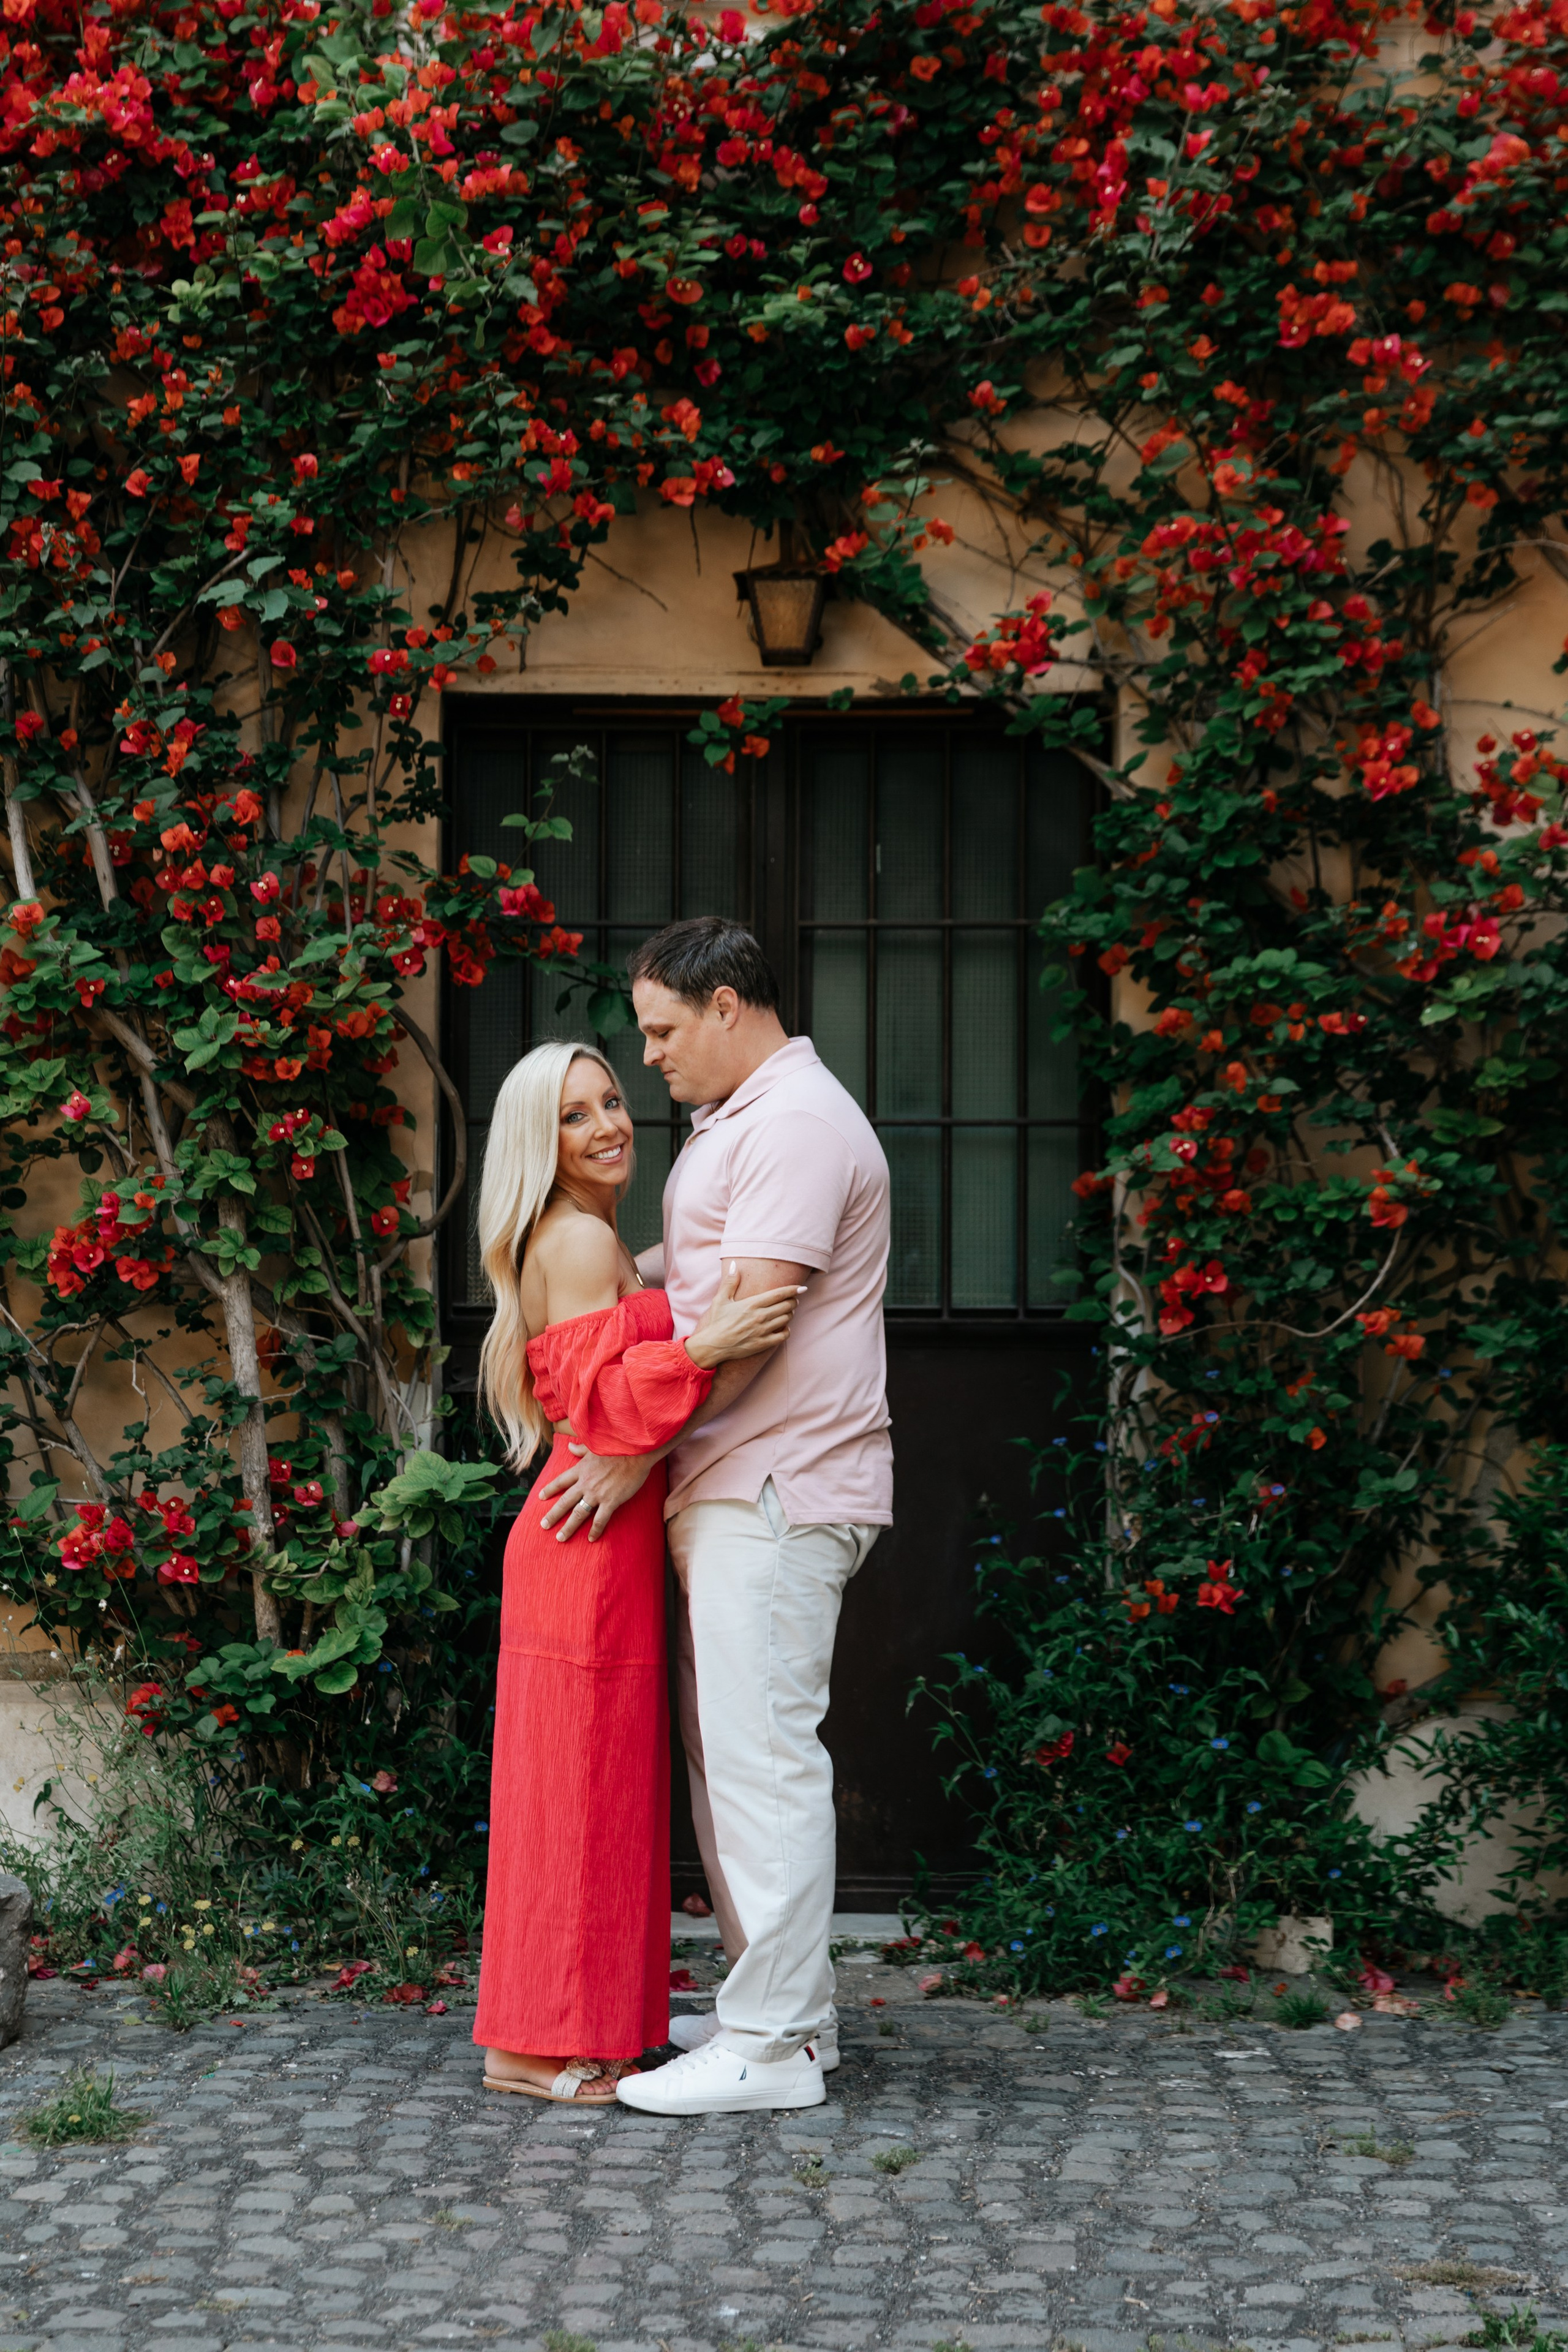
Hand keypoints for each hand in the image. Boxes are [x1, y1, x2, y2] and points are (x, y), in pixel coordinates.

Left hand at [536, 1445, 654, 1541]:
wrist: (635, 1452)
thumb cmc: (617, 1447)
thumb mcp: (594, 1447)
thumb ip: (581, 1449)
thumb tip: (569, 1446)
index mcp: (581, 1469)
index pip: (561, 1481)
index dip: (550, 1489)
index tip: (540, 1497)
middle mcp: (585, 1483)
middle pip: (565, 1501)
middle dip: (553, 1514)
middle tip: (544, 1525)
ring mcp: (597, 1494)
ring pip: (578, 1513)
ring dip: (568, 1527)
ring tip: (560, 1537)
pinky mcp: (611, 1501)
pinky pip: (600, 1519)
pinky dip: (595, 1530)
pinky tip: (591, 1539)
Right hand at [685, 1261, 803, 1369]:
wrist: (713, 1345)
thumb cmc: (717, 1322)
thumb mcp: (721, 1299)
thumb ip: (730, 1282)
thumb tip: (735, 1265)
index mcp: (752, 1304)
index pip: (778, 1294)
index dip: (792, 1290)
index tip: (802, 1288)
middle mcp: (760, 1317)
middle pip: (786, 1306)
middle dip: (793, 1301)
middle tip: (793, 1300)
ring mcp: (762, 1331)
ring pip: (786, 1319)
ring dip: (790, 1314)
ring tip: (787, 1311)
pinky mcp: (763, 1344)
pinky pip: (783, 1336)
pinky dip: (787, 1330)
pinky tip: (784, 1327)